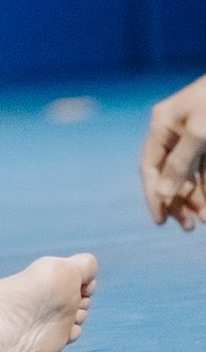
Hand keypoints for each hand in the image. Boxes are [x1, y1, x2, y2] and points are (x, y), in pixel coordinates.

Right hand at [139, 74, 205, 226]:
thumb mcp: (199, 133)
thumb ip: (180, 163)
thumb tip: (164, 194)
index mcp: (162, 124)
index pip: (150, 166)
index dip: (153, 195)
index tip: (161, 221)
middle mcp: (175, 132)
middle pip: (168, 174)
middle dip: (177, 201)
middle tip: (188, 227)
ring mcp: (194, 137)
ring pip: (189, 175)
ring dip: (195, 199)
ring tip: (205, 220)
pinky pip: (204, 170)